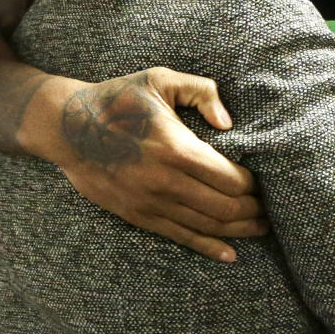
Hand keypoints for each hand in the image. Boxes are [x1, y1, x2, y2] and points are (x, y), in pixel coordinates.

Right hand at [23, 67, 267, 261]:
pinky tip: (231, 254)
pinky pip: (180, 237)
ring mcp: (151, 203)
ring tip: (260, 228)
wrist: (65, 126)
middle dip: (254, 210)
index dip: (254, 185)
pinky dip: (209, 248)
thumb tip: (229, 123)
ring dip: (239, 231)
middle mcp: (165, 181)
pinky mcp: (138, 215)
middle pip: (225, 208)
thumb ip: (202, 92)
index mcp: (176, 148)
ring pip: (207, 227)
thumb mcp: (160, 79)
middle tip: (270, 208)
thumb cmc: (118, 98)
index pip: (230, 178)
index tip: (265, 182)